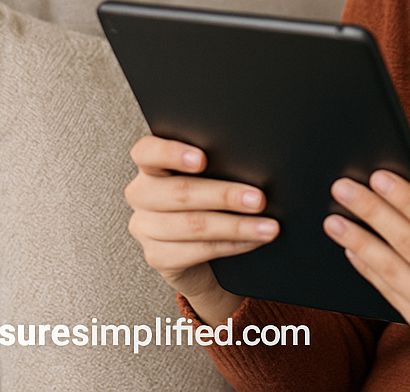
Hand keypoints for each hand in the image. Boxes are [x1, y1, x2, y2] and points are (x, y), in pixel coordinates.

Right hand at [125, 134, 278, 324]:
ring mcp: (146, 227)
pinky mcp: (157, 257)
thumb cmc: (208, 199)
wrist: (201, 250)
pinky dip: (232, 245)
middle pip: (180, 191)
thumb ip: (217, 163)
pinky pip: (198, 251)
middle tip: (258, 199)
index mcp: (151, 165)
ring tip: (267, 226)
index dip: (172, 153)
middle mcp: (142, 194)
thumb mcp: (210, 175)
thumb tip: (254, 161)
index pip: (147, 152)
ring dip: (237, 226)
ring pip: (194, 224)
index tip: (202, 159)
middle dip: (225, 195)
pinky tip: (253, 241)